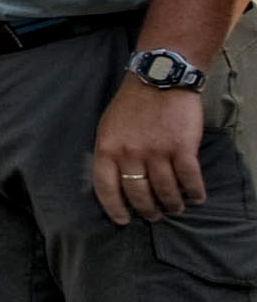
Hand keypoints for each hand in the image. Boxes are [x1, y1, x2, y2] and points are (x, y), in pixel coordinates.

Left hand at [94, 77, 208, 222]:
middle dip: (147, 210)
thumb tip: (116, 181)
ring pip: (165, 190)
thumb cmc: (131, 105)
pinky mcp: (182, 148)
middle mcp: (130, 154)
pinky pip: (189, 179)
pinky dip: (194, 192)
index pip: (106, 188)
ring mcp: (157, 152)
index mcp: (107, 149)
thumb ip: (110, 153)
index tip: (123, 221)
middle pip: (138, 194)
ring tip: (175, 208)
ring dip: (172, 204)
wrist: (159, 80)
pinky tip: (196, 197)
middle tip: (154, 216)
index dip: (115, 208)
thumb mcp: (107, 128)